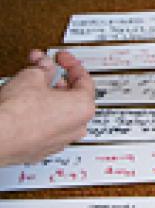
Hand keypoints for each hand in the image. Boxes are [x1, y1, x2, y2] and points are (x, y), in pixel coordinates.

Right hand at [0, 50, 95, 165]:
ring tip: (31, 82)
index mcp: (84, 108)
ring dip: (48, 95)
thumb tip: (44, 66)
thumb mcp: (33, 76)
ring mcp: (61, 140)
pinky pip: (48, 126)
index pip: (84, 79)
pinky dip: (41, 113)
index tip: (61, 58)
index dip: (70, 64)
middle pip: (72, 96)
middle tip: (44, 68)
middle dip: (57, 78)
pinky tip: (27, 104)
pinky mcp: (43, 149)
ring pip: (60, 112)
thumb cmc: (17, 112)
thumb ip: (45, 68)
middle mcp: (77, 127)